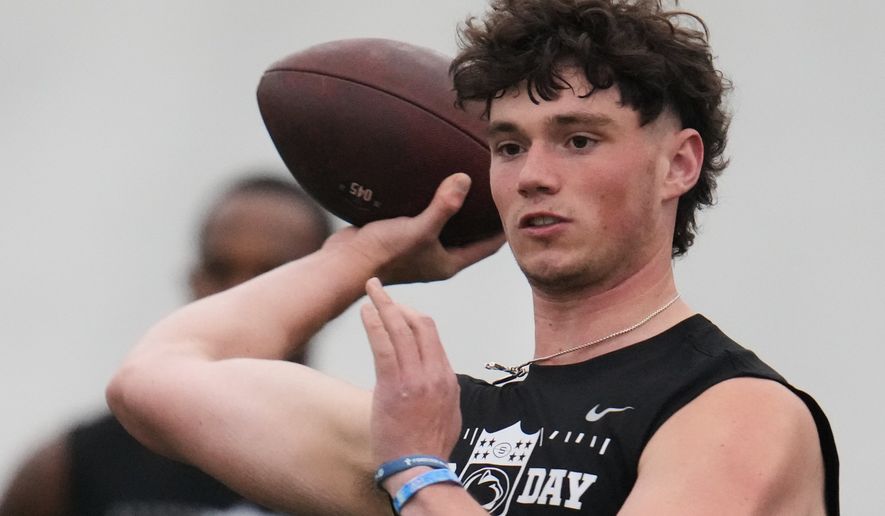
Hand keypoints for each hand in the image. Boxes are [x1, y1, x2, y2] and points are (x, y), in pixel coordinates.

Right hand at [324, 173, 504, 284]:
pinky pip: (423, 218)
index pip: (487, 246)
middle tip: (495, 190)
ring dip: (455, 209)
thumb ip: (443, 207)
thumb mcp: (419, 229)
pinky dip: (431, 204)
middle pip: (469, 235)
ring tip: (467, 183)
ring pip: (446, 226)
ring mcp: (418, 248)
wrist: (344, 264)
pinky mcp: (400, 237)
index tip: (516, 206)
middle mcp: (436, 258)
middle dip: (482, 217)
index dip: (503, 228)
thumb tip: (464, 180)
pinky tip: (431, 184)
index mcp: (448, 263)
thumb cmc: (383, 254)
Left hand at [361, 278, 460, 468]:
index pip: (431, 335)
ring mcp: (416, 378)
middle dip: (399, 303)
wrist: (420, 469)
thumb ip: (443, 392)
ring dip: (384, 303)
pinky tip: (365, 312)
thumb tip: (438, 381)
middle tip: (380, 291)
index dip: (412, 316)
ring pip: (401, 328)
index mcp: (447, 378)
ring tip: (371, 289)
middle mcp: (435, 373)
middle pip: (420, 323)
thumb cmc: (429, 448)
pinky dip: (374, 323)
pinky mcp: (394, 385)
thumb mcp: (449, 415)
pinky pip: (384, 345)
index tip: (396, 310)